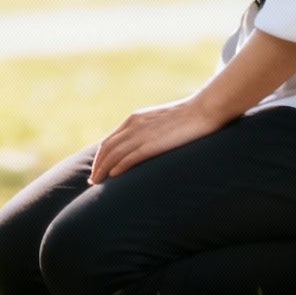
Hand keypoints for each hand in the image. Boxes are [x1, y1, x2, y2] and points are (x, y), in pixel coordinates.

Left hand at [88, 97, 230, 183]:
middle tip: (93, 181)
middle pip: (107, 149)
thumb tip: (143, 146)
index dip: (100, 157)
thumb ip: (147, 131)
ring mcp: (142, 134)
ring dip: (103, 170)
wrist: (202, 110)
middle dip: (97, 166)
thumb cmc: (186, 118)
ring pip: (114, 155)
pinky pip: (129, 157)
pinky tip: (113, 176)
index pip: (109, 141)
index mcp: (134, 120)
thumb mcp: (159, 122)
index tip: (97, 170)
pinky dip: (118, 167)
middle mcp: (133, 126)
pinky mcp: (152, 144)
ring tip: (98, 183)